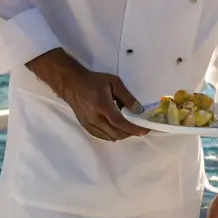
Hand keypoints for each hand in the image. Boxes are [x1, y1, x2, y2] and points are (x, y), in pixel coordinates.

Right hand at [27, 49, 147, 141]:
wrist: (72, 84)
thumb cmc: (94, 81)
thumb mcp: (114, 82)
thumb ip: (127, 97)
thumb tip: (138, 110)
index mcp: (103, 106)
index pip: (120, 123)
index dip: (134, 129)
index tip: (145, 131)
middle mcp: (95, 118)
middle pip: (116, 133)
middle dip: (130, 133)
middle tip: (139, 127)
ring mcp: (89, 124)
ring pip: (110, 136)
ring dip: (122, 135)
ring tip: (129, 128)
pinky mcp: (85, 126)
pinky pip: (102, 136)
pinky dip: (112, 135)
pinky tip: (116, 130)